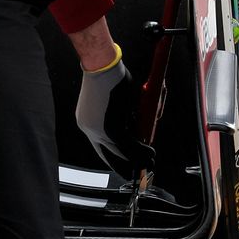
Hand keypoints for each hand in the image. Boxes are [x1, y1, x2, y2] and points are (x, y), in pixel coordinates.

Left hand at [74, 49, 152, 180]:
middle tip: (139, 173)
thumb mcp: (118, 103)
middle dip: (126, 166)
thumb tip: (138, 132)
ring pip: (121, 152)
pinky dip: (142, 151)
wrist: (102, 64)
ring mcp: (99, 129)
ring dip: (137, 160)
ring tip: (150, 164)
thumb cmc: (109, 76)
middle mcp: (90, 129)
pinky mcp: (111, 127)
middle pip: (109, 155)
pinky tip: (151, 154)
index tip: (125, 167)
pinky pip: (129, 145)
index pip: (100, 148)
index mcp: (88, 122)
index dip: (114, 159)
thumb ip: (127, 119)